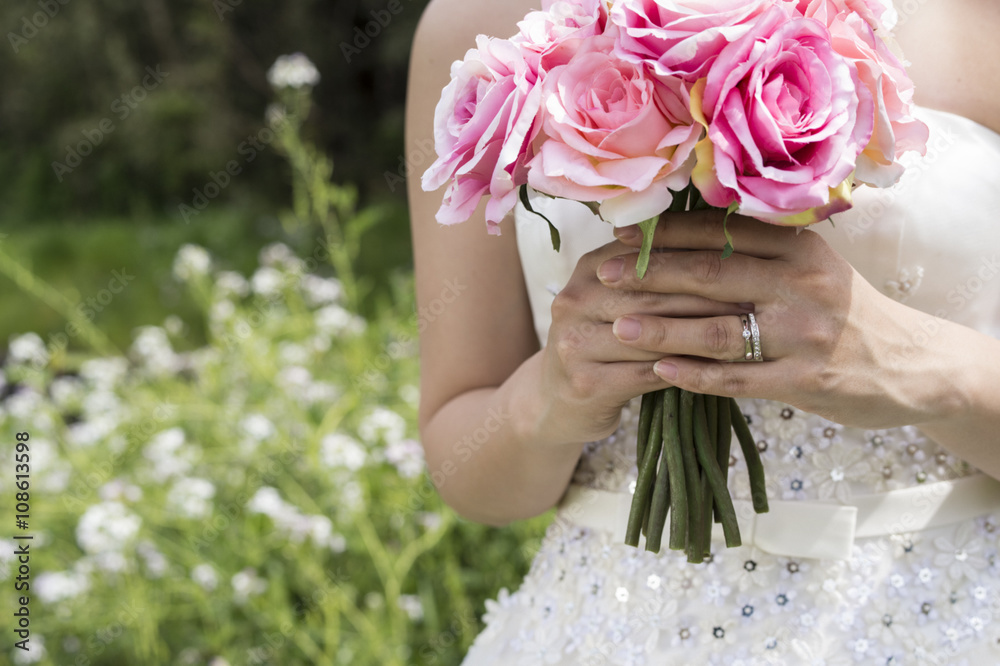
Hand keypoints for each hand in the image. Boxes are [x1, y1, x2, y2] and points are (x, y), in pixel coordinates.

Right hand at [532, 234, 752, 445]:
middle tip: (756, 298)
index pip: (651, 254)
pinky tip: (717, 372)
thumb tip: (726, 241)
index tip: (748, 260)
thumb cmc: (605, 344)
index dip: (699, 256)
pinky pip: (647, 373)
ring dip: (703, 335)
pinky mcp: (584, 383)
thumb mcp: (620, 300)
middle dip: (709, 296)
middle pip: (653, 293)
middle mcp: (574, 299)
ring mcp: (574, 342)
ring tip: (746, 334)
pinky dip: (686, 372)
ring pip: (653, 334)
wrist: (556, 401)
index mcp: (590, 268)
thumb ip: (656, 273)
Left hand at [599, 210, 955, 428]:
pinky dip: (695, 375)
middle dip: (648, 274)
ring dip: (661, 327)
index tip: (621, 233)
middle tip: (602, 274)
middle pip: (710, 274)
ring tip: (616, 326)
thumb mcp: (813, 267)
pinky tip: (660, 372)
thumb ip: (759, 251)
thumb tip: (685, 235)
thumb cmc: (846, 311)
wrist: (913, 364)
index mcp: (799, 248)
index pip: (720, 232)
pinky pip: (739, 378)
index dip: (665, 234)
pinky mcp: (806, 381)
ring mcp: (804, 335)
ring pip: (717, 329)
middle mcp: (801, 284)